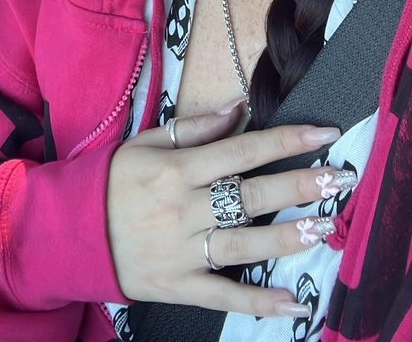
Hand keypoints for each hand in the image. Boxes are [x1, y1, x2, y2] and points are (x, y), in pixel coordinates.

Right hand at [106, 106, 344, 319]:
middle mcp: (183, 207)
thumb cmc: (112, 180)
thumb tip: (238, 109)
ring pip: (243, 244)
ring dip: (287, 238)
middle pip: (250, 195)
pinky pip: (223, 294)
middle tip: (340, 180)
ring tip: (327, 228)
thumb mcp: (146, 143)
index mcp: (177, 168)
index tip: (324, 135)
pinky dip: (258, 302)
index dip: (285, 141)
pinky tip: (293, 302)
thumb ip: (195, 128)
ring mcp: (182, 250)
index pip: (241, 150)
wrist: (70, 231)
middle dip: (299, 186)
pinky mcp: (178, 285)